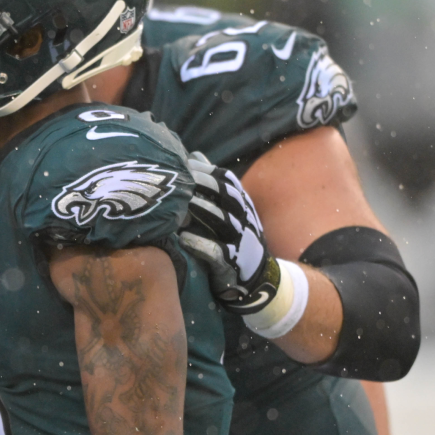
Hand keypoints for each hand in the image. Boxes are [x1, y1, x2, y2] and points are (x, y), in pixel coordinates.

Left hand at [179, 153, 280, 313]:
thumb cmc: (234, 238)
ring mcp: (240, 241)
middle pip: (225, 195)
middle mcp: (243, 218)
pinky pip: (217, 252)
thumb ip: (212, 183)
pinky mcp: (232, 264)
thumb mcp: (229, 209)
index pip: (226, 179)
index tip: (182, 163)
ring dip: (199, 211)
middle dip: (201, 184)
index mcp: (240, 203)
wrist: (258, 279)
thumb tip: (195, 155)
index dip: (205, 170)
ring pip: (221, 221)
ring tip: (177, 205)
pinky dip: (201, 244)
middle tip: (177, 179)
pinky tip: (183, 238)